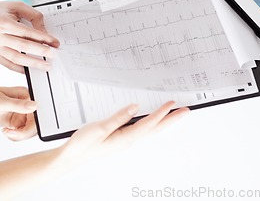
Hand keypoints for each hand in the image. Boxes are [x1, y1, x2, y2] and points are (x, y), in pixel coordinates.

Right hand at [0, 2, 58, 72]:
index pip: (28, 32)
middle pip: (23, 46)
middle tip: (53, 55)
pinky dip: (18, 69)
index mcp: (5, 23)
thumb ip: (33, 16)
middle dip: (40, 51)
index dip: (43, 38)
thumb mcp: (17, 7)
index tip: (54, 42)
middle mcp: (0, 36)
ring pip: (15, 58)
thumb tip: (44, 31)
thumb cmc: (0, 11)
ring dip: (32, 63)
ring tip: (45, 66)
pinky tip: (28, 70)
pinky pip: (7, 64)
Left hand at [0, 87, 36, 140]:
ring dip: (19, 136)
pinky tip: (7, 132)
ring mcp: (20, 114)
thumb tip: (34, 106)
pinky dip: (15, 136)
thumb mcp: (1, 102)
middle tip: (12, 133)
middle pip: (35, 122)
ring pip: (29, 129)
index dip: (34, 122)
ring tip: (7, 132)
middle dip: (25, 132)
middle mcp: (25, 104)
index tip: (23, 130)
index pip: (38, 110)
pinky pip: (21, 132)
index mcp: (25, 95)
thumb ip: (18, 105)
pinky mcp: (14, 121)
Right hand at [58, 101, 188, 164]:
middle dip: (172, 120)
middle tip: (186, 111)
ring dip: (165, 121)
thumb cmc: (82, 145)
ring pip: (151, 130)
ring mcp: (126, 141)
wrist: (70, 158)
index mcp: (125, 139)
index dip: (162, 113)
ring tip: (176, 114)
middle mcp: (129, 141)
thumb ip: (119, 117)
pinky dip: (153, 123)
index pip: (149, 124)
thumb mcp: (99, 128)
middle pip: (156, 129)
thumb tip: (135, 108)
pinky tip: (154, 120)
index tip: (173, 104)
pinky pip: (143, 130)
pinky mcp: (121, 139)